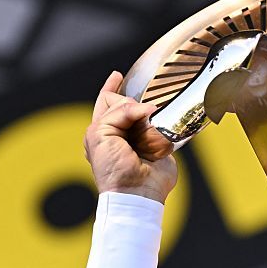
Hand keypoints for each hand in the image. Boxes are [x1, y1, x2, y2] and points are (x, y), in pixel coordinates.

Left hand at [83, 71, 176, 203]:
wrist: (136, 192)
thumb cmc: (113, 168)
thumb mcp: (101, 133)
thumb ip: (118, 111)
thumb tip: (147, 108)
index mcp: (103, 130)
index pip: (106, 101)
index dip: (112, 87)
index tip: (118, 75)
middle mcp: (123, 132)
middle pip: (129, 103)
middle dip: (132, 103)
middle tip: (137, 115)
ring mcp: (143, 138)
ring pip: (148, 112)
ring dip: (149, 116)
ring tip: (147, 131)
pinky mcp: (161, 144)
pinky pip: (166, 125)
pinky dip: (165, 124)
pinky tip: (162, 128)